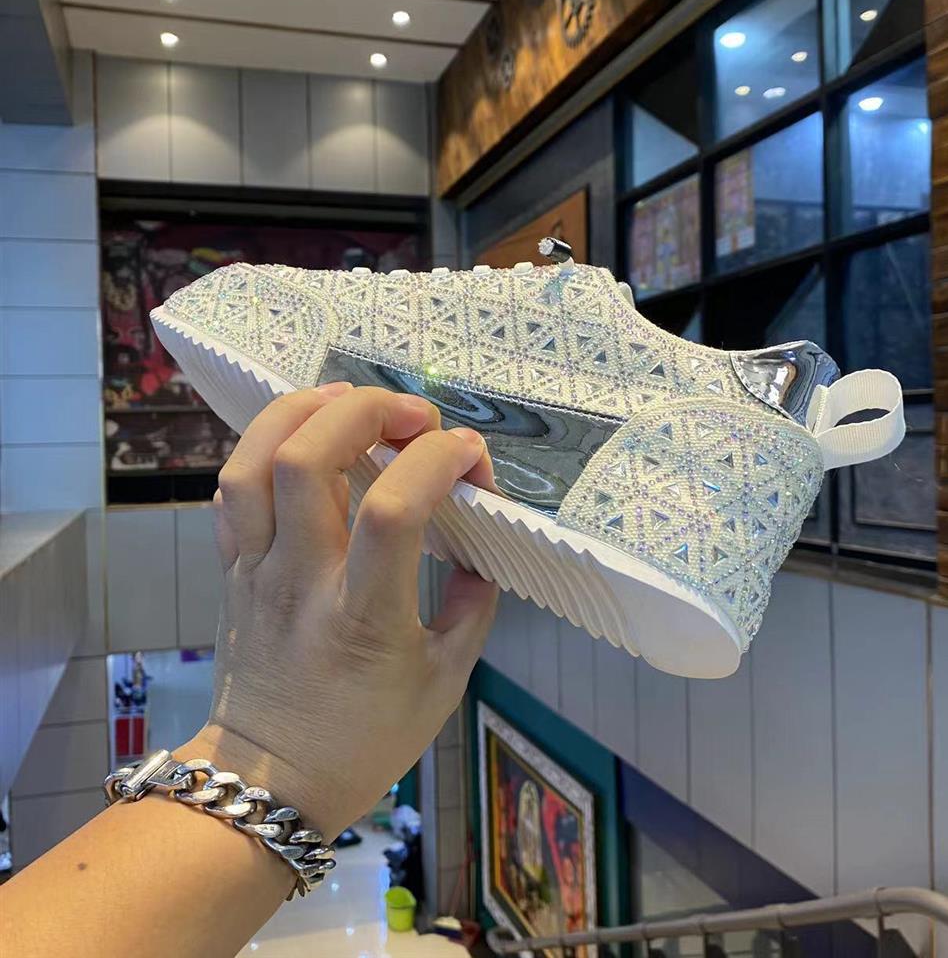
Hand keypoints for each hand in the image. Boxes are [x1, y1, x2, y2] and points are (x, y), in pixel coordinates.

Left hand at [177, 383, 497, 835]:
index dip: (438, 460)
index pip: (394, 509)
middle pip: (310, 460)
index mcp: (364, 617)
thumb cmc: (365, 739)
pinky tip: (305, 441)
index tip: (472, 457)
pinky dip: (266, 449)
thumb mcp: (445, 681)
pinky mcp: (232, 569)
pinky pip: (232, 492)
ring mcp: (257, 571)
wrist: (270, 780)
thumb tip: (483, 548)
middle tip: (414, 414)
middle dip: (367, 411)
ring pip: (253, 463)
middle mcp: (302, 582)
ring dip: (303, 411)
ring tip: (349, 400)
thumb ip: (473, 606)